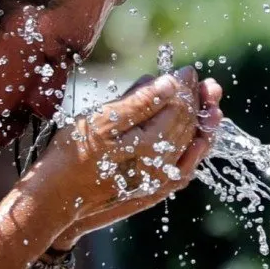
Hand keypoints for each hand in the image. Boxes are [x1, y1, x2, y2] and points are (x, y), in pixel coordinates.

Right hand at [21, 66, 220, 247]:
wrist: (56, 199)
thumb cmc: (71, 155)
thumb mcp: (100, 122)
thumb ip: (138, 103)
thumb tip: (169, 83)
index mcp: (149, 144)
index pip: (177, 108)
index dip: (184, 86)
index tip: (187, 69)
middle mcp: (160, 166)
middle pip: (186, 126)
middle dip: (196, 100)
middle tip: (200, 80)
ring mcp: (159, 181)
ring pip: (189, 146)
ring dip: (202, 123)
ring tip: (213, 104)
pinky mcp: (153, 191)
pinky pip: (184, 169)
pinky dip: (195, 152)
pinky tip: (200, 143)